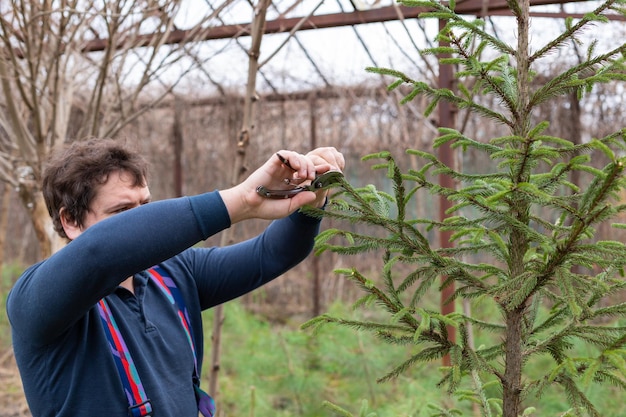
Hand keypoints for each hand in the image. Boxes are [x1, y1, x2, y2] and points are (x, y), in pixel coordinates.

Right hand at [219, 147, 344, 222]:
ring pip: (297, 157)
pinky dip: (293, 157)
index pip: (309, 174)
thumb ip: (301, 200)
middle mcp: (288, 174)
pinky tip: (296, 168)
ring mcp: (281, 168)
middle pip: (306, 163)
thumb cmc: (267, 208)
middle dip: (312, 168)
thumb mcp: (288, 207)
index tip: (329, 172)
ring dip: (304, 163)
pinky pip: (285, 154)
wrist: (249, 204)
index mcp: (293, 184)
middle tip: (311, 177)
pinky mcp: (273, 163)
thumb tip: (315, 193)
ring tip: (304, 175)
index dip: (319, 172)